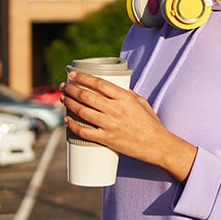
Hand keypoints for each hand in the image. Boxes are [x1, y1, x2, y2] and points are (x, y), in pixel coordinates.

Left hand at [60, 71, 196, 181]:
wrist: (157, 145)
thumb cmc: (150, 123)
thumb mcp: (141, 102)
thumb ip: (127, 94)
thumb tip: (113, 88)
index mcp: (124, 97)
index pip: (98, 83)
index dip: (82, 77)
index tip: (72, 74)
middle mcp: (115, 109)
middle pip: (86, 96)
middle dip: (71, 89)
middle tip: (64, 86)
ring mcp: (110, 124)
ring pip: (82, 111)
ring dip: (69, 104)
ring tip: (63, 99)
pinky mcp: (107, 139)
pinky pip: (84, 131)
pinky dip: (73, 125)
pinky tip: (67, 120)